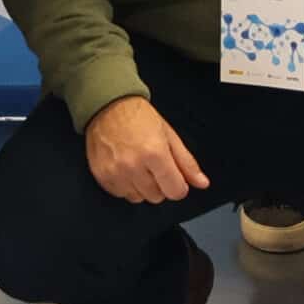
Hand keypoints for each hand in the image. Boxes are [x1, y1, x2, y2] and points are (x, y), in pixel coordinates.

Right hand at [83, 95, 210, 203]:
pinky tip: (125, 168)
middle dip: (160, 185)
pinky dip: (125, 185)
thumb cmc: (138, 116)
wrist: (107, 105)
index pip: (175, 191)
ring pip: (139, 199)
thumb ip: (186, 162)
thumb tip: (202, 183)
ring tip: (138, 165)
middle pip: (157, 197)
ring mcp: (116, 172)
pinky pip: (120, 194)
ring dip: (142, 187)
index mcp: (155, 153)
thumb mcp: (169, 135)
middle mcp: (134, 165)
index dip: (179, 185)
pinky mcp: (102, 176)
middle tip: (154, 165)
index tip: (174, 176)